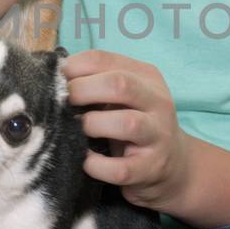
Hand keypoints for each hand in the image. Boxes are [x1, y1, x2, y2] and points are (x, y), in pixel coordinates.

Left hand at [60, 49, 190, 212]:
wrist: (174, 166)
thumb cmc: (134, 124)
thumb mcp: (123, 96)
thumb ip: (96, 81)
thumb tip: (55, 76)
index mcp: (146, 76)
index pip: (105, 59)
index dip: (74, 68)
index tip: (58, 81)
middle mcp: (157, 102)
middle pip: (120, 85)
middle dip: (83, 91)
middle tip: (65, 104)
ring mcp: (157, 136)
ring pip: (127, 123)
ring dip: (93, 125)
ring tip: (79, 132)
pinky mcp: (151, 168)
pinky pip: (121, 169)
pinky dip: (97, 165)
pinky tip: (86, 161)